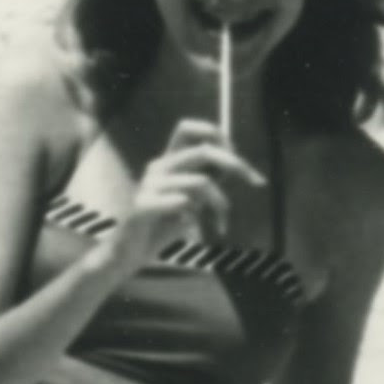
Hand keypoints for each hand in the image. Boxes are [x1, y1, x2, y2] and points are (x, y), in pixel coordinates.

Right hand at [107, 119, 261, 271]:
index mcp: (168, 162)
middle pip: (203, 150)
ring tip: (222, 223)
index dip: (215, 134)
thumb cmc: (161, 227)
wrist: (127, 254)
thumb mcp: (191, 200)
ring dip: (220, 203)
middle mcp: (158, 168)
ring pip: (201, 182)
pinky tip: (192, 227)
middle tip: (256, 181)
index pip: (187, 128)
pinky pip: (180, 201)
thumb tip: (236, 166)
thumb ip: (207, 181)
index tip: (238, 157)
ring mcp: (149, 185)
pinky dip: (195, 216)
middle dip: (235, 164)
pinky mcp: (142, 206)